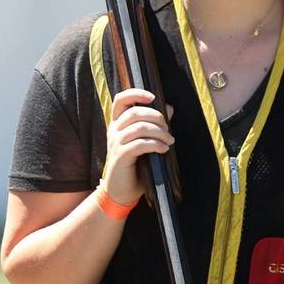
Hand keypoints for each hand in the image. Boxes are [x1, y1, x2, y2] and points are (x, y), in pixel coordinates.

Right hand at [101, 88, 173, 205]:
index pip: (120, 100)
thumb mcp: (143, 142)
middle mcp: (114, 131)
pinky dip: (155, 144)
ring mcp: (115, 143)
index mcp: (117, 124)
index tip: (152, 97)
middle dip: (157, 118)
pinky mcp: (120, 156)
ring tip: (169, 141)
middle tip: (168, 130)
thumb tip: (169, 107)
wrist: (120, 190)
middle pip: (135, 112)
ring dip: (159, 133)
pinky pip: (140, 144)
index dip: (136, 94)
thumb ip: (154, 124)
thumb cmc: (134, 166)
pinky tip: (163, 150)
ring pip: (139, 128)